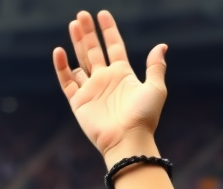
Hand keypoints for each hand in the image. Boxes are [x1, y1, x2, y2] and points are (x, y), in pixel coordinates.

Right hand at [53, 10, 167, 163]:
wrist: (128, 140)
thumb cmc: (144, 117)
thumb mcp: (155, 89)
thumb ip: (156, 67)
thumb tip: (162, 46)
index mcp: (123, 76)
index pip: (114, 48)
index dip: (109, 31)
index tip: (103, 14)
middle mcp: (106, 81)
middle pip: (94, 51)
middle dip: (89, 33)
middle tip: (82, 14)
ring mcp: (91, 90)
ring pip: (80, 61)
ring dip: (77, 43)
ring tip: (74, 24)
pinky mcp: (79, 102)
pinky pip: (66, 80)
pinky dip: (61, 66)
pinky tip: (59, 51)